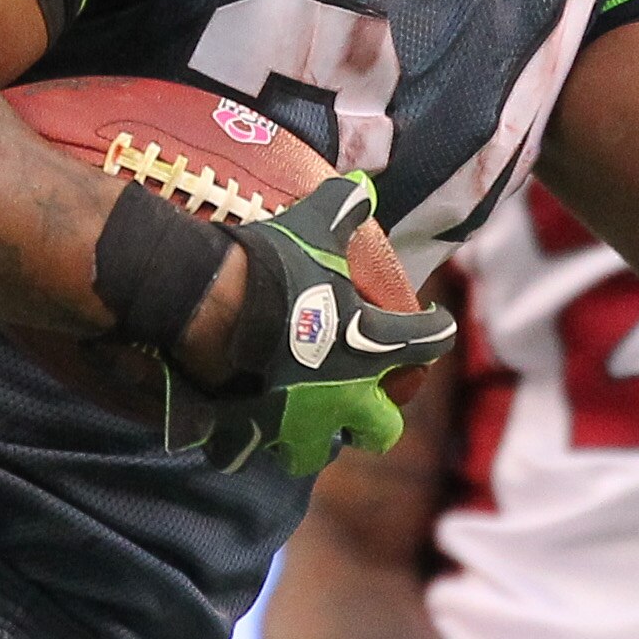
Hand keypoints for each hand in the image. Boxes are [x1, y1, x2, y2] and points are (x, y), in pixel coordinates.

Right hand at [188, 174, 455, 479]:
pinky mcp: (248, 435)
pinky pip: (247, 451)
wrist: (204, 302)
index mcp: (370, 349)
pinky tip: (238, 425)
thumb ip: (342, 208)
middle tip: (364, 399)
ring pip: (314, 454)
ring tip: (301, 421)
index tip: (433, 324)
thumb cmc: (269, 266)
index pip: (427, 343)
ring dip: (312, 439)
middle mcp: (341, 398)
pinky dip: (244, 440)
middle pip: (381, 431)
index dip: (435, 331)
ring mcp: (294, 423)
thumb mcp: (312, 226)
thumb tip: (362, 184)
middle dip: (376, 419)